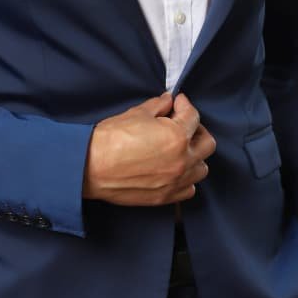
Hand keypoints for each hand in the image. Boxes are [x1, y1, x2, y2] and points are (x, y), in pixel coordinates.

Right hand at [82, 91, 216, 205]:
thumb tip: (168, 101)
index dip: (184, 104)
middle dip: (197, 129)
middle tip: (183, 124)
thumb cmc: (111, 139)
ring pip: (201, 168)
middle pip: (207, 143)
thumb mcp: (136, 113)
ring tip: (180, 148)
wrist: (90, 167)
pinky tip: (174, 169)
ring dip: (194, 155)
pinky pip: (189, 188)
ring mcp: (175, 181)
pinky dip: (186, 179)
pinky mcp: (165, 197)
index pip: (193, 116)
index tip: (178, 102)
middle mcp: (182, 160)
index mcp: (177, 136)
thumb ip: (158, 106)